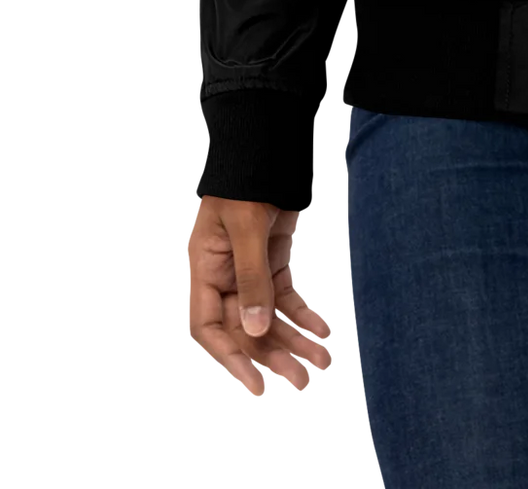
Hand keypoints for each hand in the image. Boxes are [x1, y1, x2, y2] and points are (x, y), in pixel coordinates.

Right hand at [184, 196, 336, 398]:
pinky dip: (306, 314)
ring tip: (324, 363)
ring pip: (270, 317)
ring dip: (296, 340)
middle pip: (245, 328)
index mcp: (203, 269)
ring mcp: (249, 270)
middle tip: (303, 383)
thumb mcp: (246, 225)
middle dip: (274, 356)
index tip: (256, 386)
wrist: (268, 142)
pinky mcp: (274, 259)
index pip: (208, 328)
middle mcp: (223, 275)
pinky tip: (324, 330)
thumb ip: (251, 278)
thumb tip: (255, 330)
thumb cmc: (248, 177)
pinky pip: (288, 296)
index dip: (230, 360)